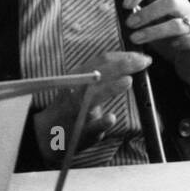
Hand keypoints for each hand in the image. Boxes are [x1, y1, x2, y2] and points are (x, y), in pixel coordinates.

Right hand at [32, 49, 151, 162]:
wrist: (46, 134)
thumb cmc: (67, 109)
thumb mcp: (79, 87)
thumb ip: (99, 79)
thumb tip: (124, 71)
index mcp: (77, 77)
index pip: (101, 61)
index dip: (122, 56)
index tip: (140, 56)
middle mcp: (76, 89)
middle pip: (100, 72)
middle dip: (123, 65)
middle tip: (143, 62)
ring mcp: (77, 110)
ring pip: (93, 96)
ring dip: (110, 88)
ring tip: (128, 80)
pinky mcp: (81, 130)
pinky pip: (91, 125)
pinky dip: (101, 122)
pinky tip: (111, 118)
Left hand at [123, 0, 189, 91]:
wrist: (189, 59)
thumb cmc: (164, 38)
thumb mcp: (148, 23)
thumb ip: (135, 15)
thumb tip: (113, 9)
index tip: (125, 6)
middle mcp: (186, 7)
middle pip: (170, 2)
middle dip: (146, 13)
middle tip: (129, 24)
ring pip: (179, 24)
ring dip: (155, 31)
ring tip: (136, 39)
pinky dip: (184, 42)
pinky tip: (172, 46)